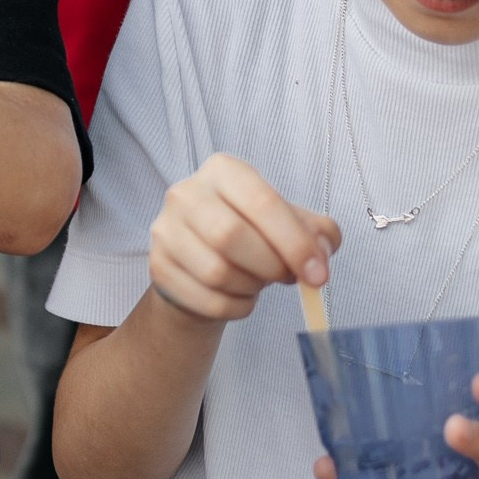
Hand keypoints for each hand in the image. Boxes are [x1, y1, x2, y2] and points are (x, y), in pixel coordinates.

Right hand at [146, 153, 339, 322]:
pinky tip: (239, 297)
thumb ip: (317, 233)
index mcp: (224, 171)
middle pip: (231, 235)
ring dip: (251, 287)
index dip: (295, 242)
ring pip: (216, 271)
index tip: (318, 275)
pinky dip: (235, 307)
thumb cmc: (251, 236)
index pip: (262, 201)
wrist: (203, 264)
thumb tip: (321, 253)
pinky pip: (206, 299)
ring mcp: (166, 230)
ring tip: (258, 282)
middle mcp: (186, 193)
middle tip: (287, 278)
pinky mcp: (158, 267)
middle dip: (271, 265)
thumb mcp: (288, 223)